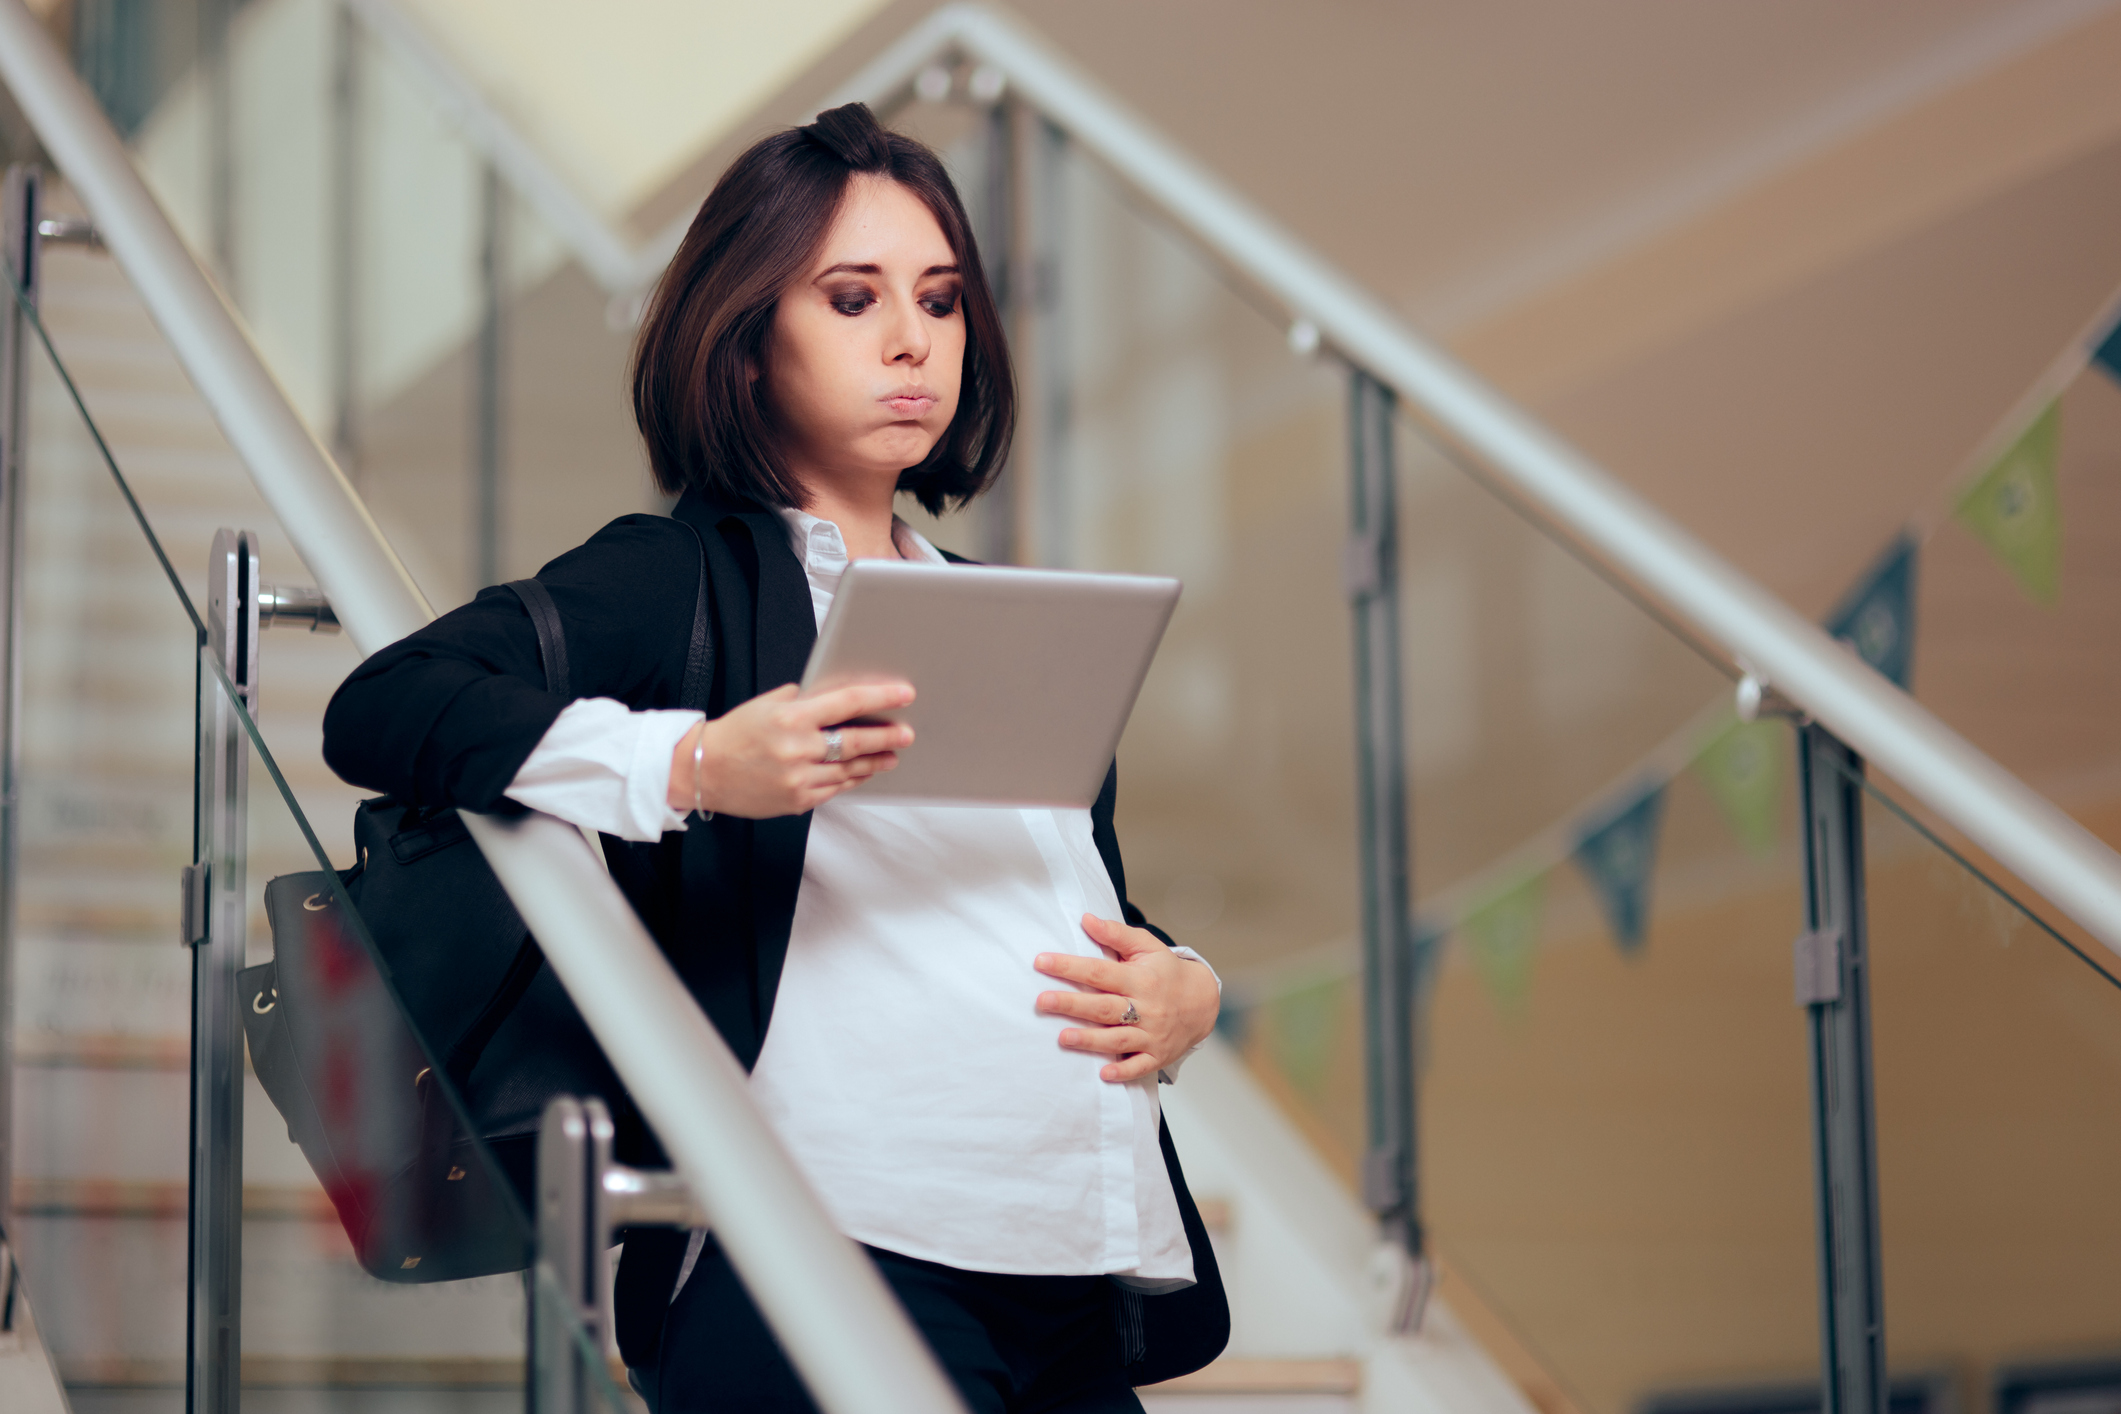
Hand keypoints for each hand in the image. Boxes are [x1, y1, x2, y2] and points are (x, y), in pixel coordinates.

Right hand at [667, 681, 913, 818]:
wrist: (702, 770)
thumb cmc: (735, 733)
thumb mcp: (766, 705)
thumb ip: (802, 700)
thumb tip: (836, 696)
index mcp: (791, 717)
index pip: (846, 703)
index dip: (880, 697)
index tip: (904, 694)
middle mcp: (797, 748)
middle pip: (855, 742)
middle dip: (886, 737)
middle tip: (907, 733)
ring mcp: (798, 778)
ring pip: (849, 770)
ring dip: (874, 762)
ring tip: (891, 755)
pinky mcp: (796, 801)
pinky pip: (834, 789)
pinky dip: (850, 780)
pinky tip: (861, 773)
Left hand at [1034, 915, 1220, 1082]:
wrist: (1203, 1002)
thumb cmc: (1166, 972)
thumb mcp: (1147, 947)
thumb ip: (1116, 934)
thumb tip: (1086, 919)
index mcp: (1140, 978)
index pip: (1100, 971)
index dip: (1070, 967)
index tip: (1041, 962)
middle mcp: (1147, 1007)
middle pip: (1104, 1007)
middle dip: (1072, 1005)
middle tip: (1042, 1002)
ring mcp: (1153, 1034)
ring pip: (1118, 1038)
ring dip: (1091, 1040)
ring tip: (1063, 1038)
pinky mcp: (1158, 1055)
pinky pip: (1140, 1066)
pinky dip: (1124, 1072)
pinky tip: (1103, 1075)